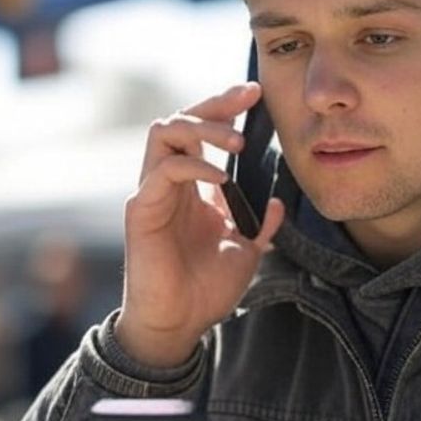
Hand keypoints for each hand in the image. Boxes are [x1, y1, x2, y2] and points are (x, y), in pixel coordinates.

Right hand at [116, 84, 285, 367]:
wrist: (178, 325)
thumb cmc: (205, 290)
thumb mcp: (245, 250)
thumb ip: (261, 224)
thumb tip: (279, 202)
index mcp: (192, 187)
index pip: (203, 131)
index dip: (226, 108)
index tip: (256, 95)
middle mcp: (169, 182)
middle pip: (181, 119)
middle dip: (216, 102)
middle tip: (248, 96)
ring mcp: (152, 192)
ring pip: (165, 132)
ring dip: (203, 128)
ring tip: (237, 143)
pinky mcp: (141, 209)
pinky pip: (164, 170)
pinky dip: (195, 166)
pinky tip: (222, 179)